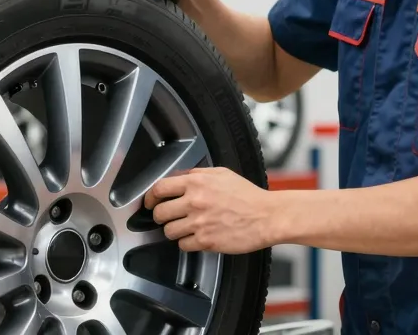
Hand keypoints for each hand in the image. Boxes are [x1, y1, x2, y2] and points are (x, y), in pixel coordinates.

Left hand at [143, 167, 275, 253]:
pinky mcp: (206, 241)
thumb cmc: (248, 195)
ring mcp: (199, 223)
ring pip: (168, 231)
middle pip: (159, 212)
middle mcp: (195, 202)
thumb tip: (179, 177)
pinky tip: (197, 237)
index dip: (150, 197)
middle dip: (161, 216)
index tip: (150, 202)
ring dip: (174, 230)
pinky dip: (187, 243)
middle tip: (168, 217)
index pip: (159, 188)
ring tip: (186, 227)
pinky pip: (183, 245)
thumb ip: (197, 173)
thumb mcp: (222, 174)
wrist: (267, 216)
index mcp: (197, 182)